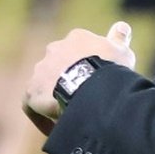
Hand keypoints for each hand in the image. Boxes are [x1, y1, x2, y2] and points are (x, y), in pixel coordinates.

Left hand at [22, 21, 134, 135]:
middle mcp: (55, 49)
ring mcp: (41, 69)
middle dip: (68, 79)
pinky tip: (55, 127)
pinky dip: (42, 116)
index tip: (96, 80)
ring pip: (46, 84)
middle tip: (83, 97)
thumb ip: (120, 38)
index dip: (88, 64)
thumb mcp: (121, 51)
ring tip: (70, 115)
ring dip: (55, 97)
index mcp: (77, 39)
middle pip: (60, 64)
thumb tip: (123, 26)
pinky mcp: (32, 91)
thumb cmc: (111, 67)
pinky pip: (32, 105)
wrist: (92, 85)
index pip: (79, 49)